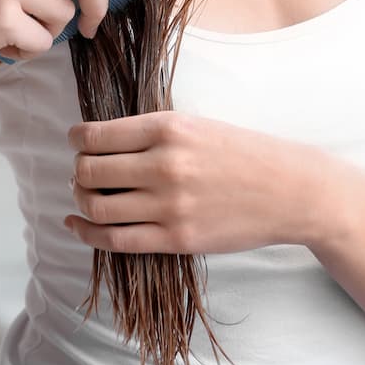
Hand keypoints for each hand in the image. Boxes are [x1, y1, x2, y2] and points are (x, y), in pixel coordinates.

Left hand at [65, 110, 326, 254]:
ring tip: (86, 196)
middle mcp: (164, 164)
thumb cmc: (242, 152)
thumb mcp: (196, 124)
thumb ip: (151, 132)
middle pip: (89, 170)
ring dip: (81, 200)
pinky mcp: (176, 238)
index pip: (96, 135)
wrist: (289, 189)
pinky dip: (87, 233)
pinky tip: (77, 225)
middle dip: (77, 171)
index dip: (77, 139)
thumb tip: (99, 140)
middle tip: (82, 171)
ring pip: (97, 206)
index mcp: (168, 128)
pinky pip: (115, 240)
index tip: (76, 141)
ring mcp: (169, 205)